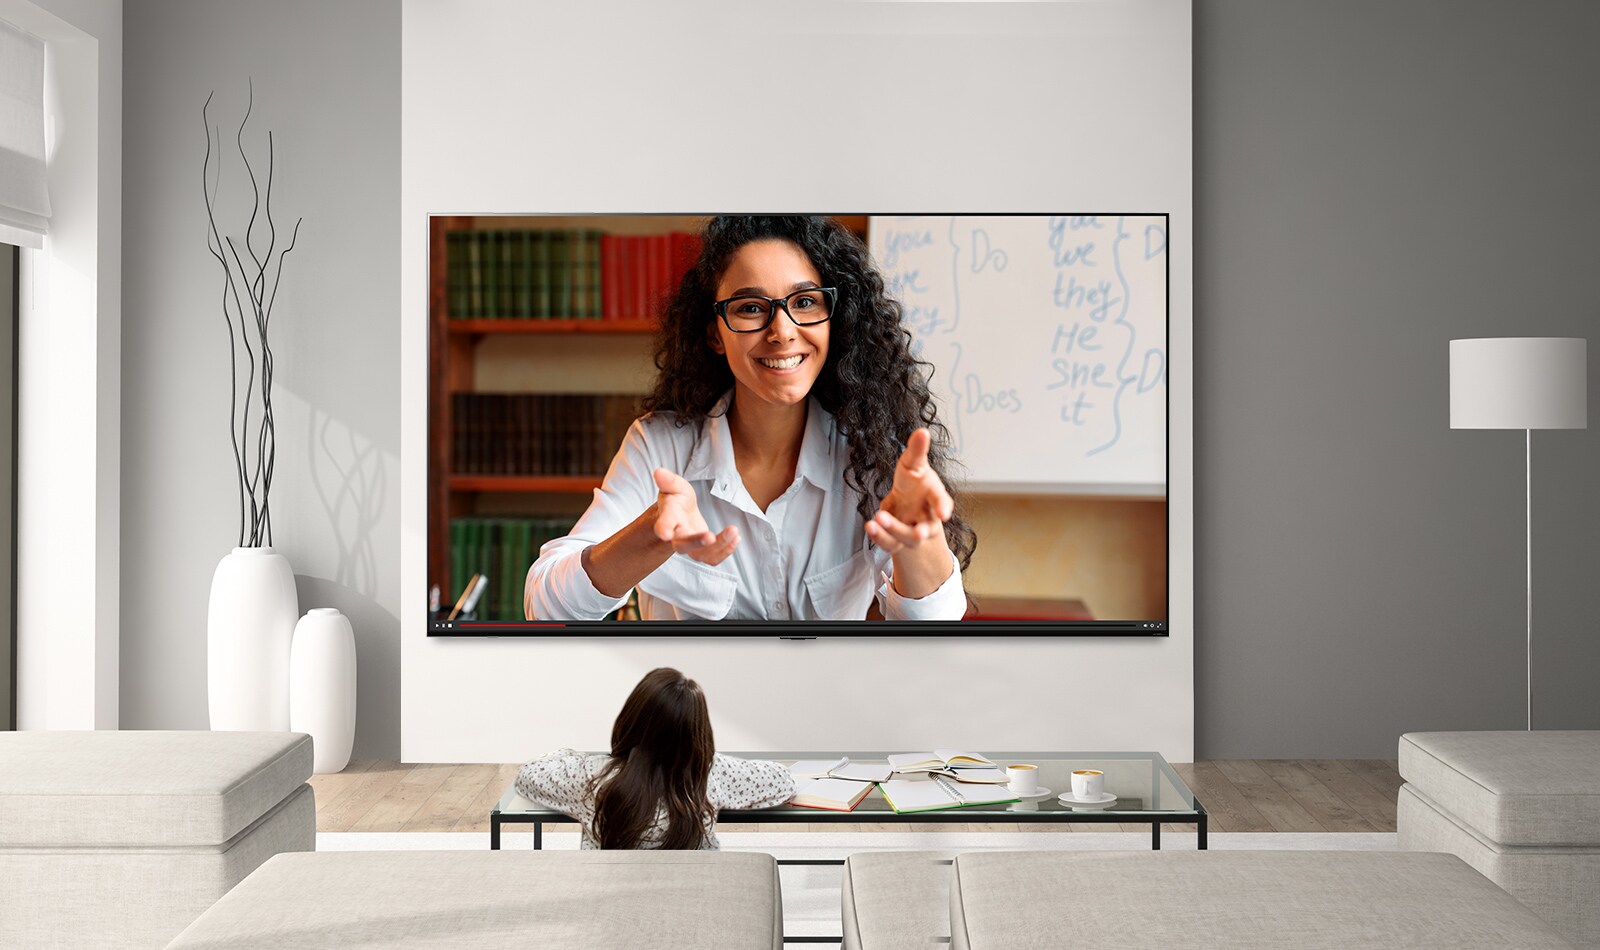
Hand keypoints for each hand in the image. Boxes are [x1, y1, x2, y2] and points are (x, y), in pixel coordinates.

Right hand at [652, 468, 738, 564]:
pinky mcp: (701, 551)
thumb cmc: (677, 500)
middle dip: (696, 542)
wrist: (680, 514)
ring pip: (701, 554)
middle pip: (682, 545)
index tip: (664, 534)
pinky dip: (725, 551)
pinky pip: (712, 559)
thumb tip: (659, 472)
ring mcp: (689, 546)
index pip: (664, 524)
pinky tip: (736, 539)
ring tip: (734, 531)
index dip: (663, 528)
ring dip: (719, 546)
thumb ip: (668, 481)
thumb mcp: (674, 486)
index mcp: (668, 518)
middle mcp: (677, 536)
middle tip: (709, 537)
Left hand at [867, 428, 953, 553]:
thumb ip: (917, 450)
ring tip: (879, 518)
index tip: (944, 514)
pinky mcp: (897, 541)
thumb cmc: (914, 483)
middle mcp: (927, 517)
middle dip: (922, 532)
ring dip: (894, 529)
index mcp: (933, 496)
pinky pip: (890, 543)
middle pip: (927, 528)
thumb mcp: (913, 464)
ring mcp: (912, 531)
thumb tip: (922, 430)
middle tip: (919, 533)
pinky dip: (879, 537)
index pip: (941, 501)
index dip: (943, 506)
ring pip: (907, 537)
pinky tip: (870, 527)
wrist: (908, 505)